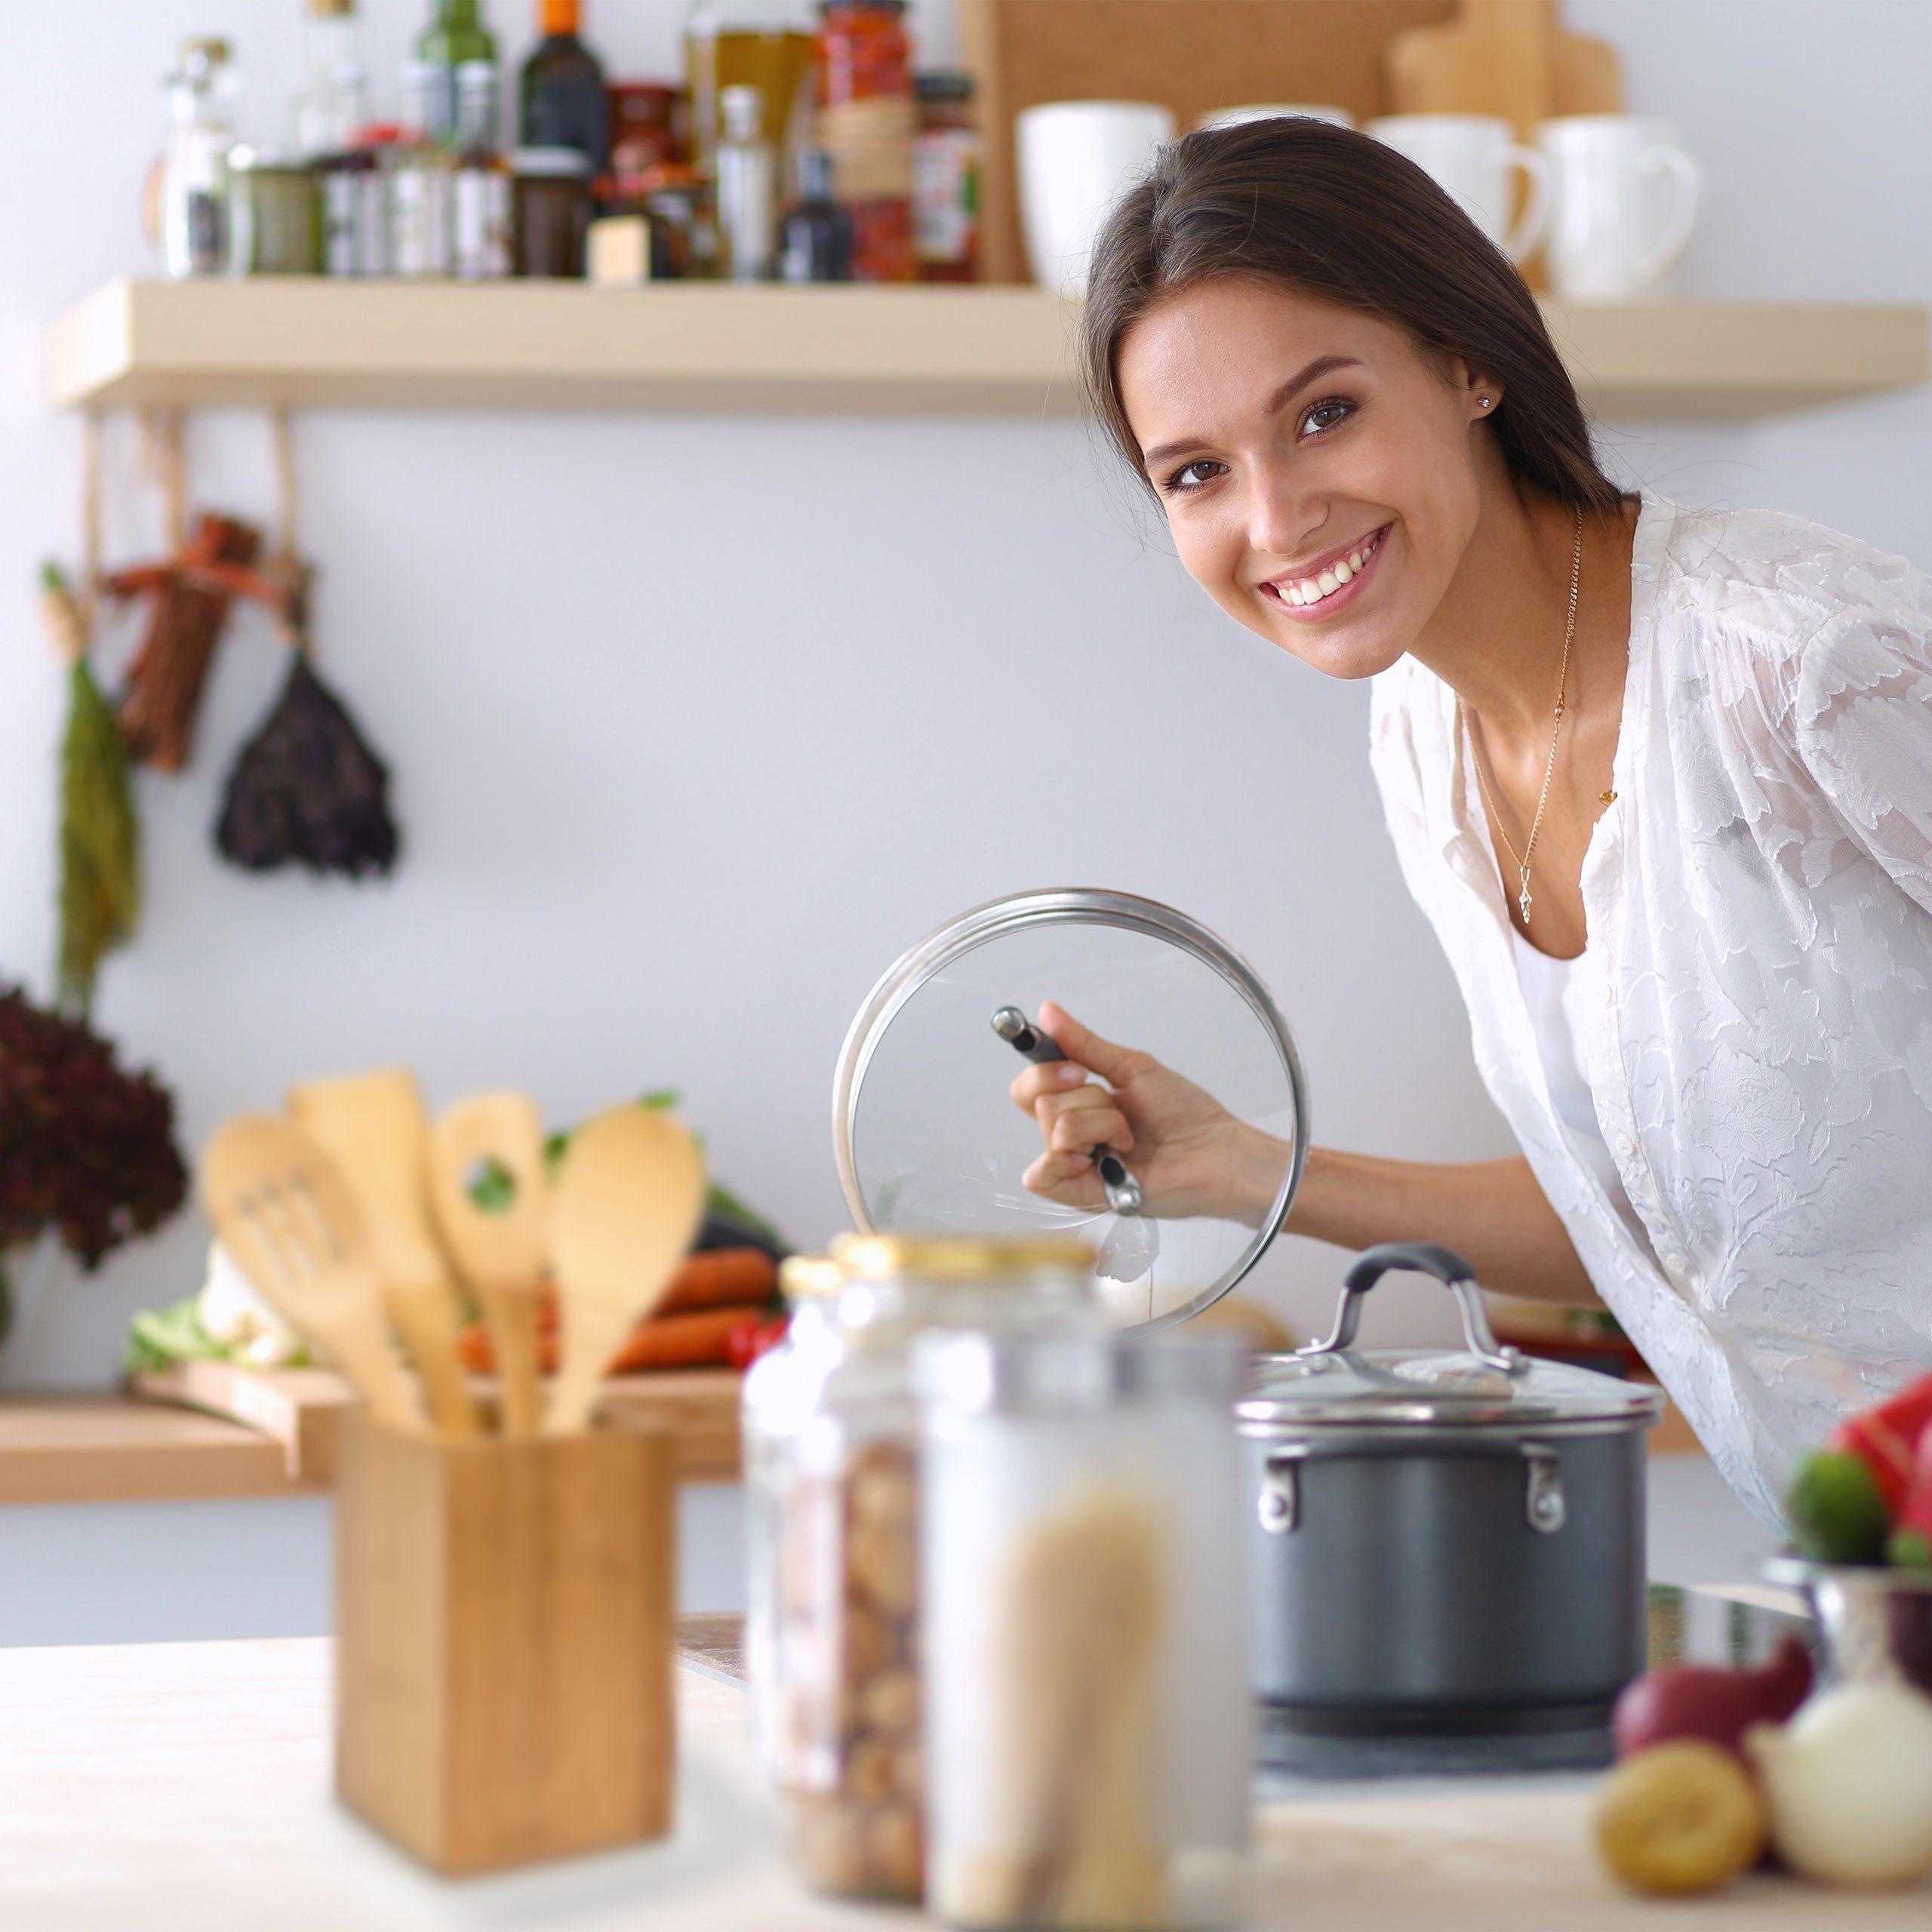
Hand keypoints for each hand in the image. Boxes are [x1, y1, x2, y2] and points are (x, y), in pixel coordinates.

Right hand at [1008, 1002, 1290, 1225]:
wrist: (1217, 1151)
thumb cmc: (1185, 1113)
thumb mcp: (1131, 1068)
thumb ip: (1084, 1044)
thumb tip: (1047, 1011)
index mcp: (1078, 1105)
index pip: (1029, 1087)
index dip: (1045, 1071)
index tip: (1079, 1069)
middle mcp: (1071, 1136)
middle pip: (1040, 1103)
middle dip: (1089, 1098)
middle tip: (1120, 1109)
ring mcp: (1075, 1166)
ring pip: (1054, 1130)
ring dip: (1101, 1125)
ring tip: (1129, 1139)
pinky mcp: (1082, 1196)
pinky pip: (1041, 1177)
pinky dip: (1066, 1160)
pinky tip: (1101, 1158)